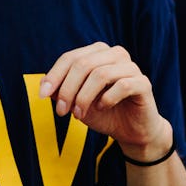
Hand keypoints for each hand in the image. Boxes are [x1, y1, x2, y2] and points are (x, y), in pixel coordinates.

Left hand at [39, 43, 171, 161]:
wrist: (131, 132)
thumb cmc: (104, 113)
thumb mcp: (76, 102)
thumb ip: (61, 91)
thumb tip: (44, 85)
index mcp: (98, 53)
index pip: (71, 58)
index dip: (54, 76)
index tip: (42, 95)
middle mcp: (116, 54)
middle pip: (83, 64)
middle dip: (67, 89)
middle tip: (61, 111)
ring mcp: (131, 67)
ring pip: (101, 74)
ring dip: (84, 97)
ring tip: (79, 115)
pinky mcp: (143, 83)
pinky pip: (122, 86)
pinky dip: (107, 99)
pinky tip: (102, 108)